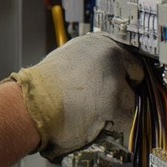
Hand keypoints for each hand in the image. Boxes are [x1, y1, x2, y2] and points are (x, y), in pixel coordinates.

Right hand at [9, 32, 143, 160]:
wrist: (33, 103)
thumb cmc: (43, 85)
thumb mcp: (69, 58)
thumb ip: (92, 61)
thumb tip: (107, 70)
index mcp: (99, 42)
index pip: (129, 60)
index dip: (120, 76)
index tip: (113, 84)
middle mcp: (110, 55)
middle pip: (133, 80)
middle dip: (121, 92)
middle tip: (98, 99)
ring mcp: (116, 79)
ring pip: (130, 101)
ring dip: (116, 109)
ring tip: (90, 109)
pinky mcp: (117, 103)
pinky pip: (126, 119)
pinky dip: (113, 124)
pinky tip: (93, 119)